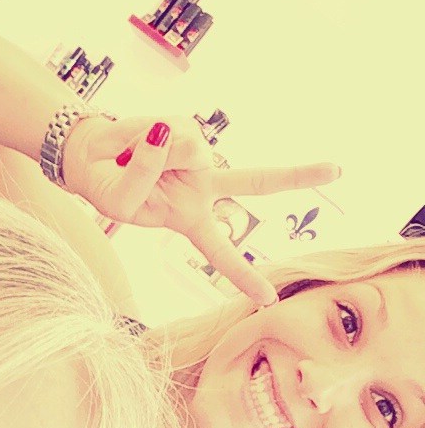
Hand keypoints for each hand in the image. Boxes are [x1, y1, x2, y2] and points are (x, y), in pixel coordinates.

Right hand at [62, 114, 340, 307]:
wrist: (89, 155)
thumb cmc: (106, 186)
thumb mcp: (119, 198)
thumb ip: (147, 170)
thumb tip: (174, 135)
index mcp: (189, 220)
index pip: (220, 252)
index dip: (243, 275)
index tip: (269, 300)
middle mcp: (203, 188)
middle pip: (253, 181)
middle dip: (294, 176)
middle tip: (337, 170)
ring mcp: (196, 156)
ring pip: (188, 150)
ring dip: (151, 152)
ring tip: (128, 158)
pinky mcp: (184, 127)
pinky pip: (171, 130)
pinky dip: (146, 135)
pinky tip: (135, 140)